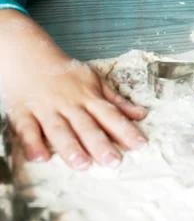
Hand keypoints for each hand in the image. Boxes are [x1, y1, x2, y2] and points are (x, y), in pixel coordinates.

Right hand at [0, 11, 147, 170]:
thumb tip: (141, 115)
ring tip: (82, 164)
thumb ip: (117, 101)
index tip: (141, 144)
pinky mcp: (24, 113)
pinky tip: (41, 158)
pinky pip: (28, 130)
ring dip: (70, 147)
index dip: (126, 130)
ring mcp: (46, 109)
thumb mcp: (94, 81)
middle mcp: (69, 104)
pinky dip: (33, 143)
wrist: (30, 56)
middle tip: (114, 161)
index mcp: (88, 97)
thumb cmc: (66, 74)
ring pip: (59, 130)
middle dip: (100, 143)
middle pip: (86, 125)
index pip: (110, 115)